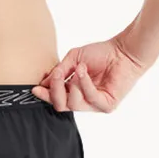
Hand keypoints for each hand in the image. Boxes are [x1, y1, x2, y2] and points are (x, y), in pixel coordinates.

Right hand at [31, 35, 147, 113]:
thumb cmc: (101, 53)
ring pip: (73, 104)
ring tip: (78, 68)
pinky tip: (84, 70)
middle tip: (57, 75)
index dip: (45, 95)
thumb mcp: (73, 59)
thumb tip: (44, 82)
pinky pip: (89, 98)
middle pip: (61, 106)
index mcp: (74, 91)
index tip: (35, 88)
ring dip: (72, 84)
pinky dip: (84, 83)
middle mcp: (84, 100)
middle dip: (55, 90)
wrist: (123, 51)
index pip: (56, 99)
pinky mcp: (107, 106)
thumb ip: (59, 70)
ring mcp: (95, 105)